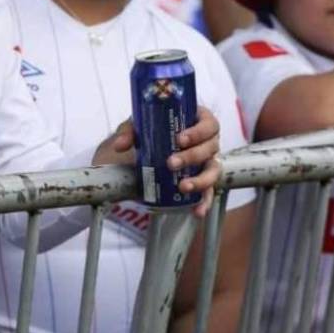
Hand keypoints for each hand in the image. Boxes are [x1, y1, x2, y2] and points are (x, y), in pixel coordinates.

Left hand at [95, 108, 222, 218]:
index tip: (179, 139)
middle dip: (191, 156)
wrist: (151, 147)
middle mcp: (208, 141)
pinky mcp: (204, 180)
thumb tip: (120, 146)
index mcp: (198, 121)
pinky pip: (209, 192)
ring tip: (183, 186)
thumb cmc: (153, 129)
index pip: (208, 123)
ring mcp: (208, 162)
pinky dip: (204, 202)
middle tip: (171, 163)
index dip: (197, 132)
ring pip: (213, 171)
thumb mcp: (141, 125)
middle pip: (210, 147)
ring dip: (200, 180)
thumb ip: (130, 132)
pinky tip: (197, 211)